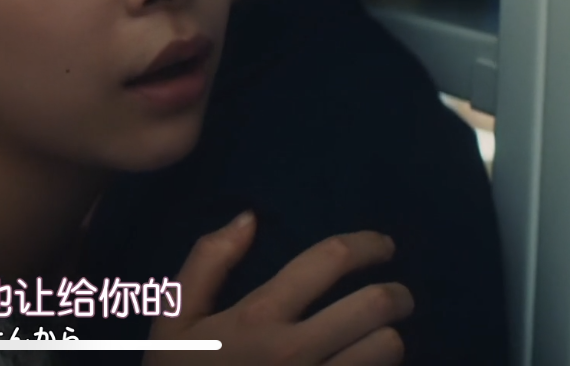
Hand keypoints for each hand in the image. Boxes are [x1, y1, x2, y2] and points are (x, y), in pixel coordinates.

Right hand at [144, 212, 412, 365]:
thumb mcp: (174, 320)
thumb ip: (207, 262)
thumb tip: (249, 218)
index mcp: (259, 317)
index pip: (330, 260)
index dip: (367, 244)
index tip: (382, 246)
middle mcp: (297, 350)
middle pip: (375, 305)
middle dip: (396, 294)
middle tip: (395, 296)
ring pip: (387, 349)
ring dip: (388, 338)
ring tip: (379, 337)